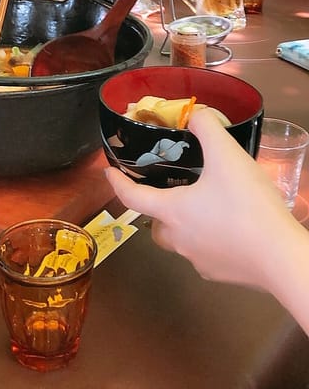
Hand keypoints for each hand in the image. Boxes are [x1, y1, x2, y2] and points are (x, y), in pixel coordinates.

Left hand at [105, 108, 297, 289]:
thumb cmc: (246, 205)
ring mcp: (199, 261)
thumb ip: (207, 127)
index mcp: (172, 211)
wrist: (280, 257)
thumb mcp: (226, 155)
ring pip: (180, 241)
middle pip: (156, 225)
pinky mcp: (220, 274)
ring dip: (185, 225)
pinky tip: (229, 228)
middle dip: (158, 210)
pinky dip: (209, 240)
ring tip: (207, 207)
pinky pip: (205, 254)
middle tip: (172, 191)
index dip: (118, 183)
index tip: (109, 173)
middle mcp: (179, 239)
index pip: (133, 197)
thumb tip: (195, 114)